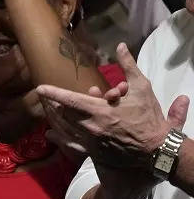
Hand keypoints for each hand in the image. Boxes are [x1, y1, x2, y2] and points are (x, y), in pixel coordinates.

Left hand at [37, 43, 187, 169]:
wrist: (158, 150)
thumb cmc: (150, 118)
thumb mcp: (142, 88)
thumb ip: (129, 66)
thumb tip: (121, 46)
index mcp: (99, 110)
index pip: (70, 100)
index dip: (53, 93)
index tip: (40, 88)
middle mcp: (90, 126)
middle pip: (64, 113)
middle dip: (57, 104)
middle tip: (49, 98)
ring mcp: (91, 141)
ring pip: (65, 128)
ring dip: (57, 118)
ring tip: (50, 110)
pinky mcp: (94, 152)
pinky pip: (72, 145)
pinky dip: (60, 138)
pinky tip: (51, 134)